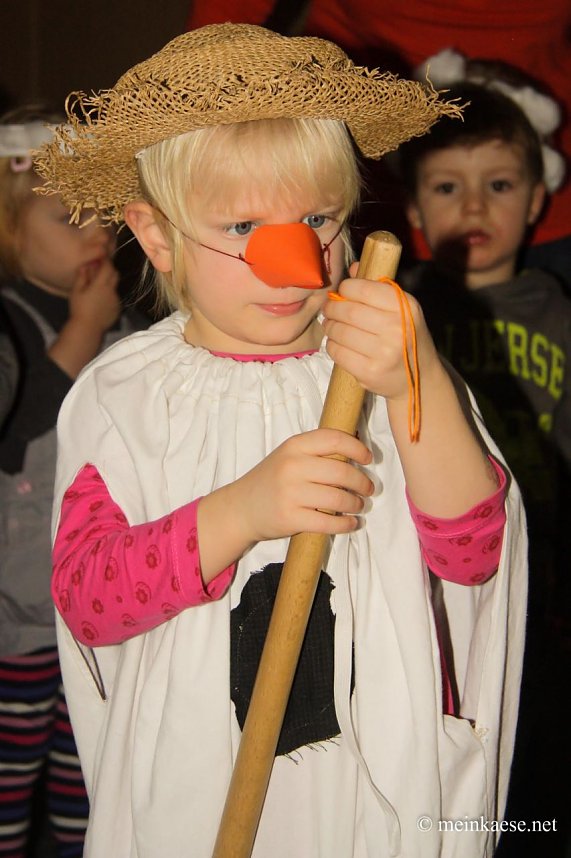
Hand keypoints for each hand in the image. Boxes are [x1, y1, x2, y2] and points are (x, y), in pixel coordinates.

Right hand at [68, 258, 120, 334]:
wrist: (88, 329)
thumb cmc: (79, 308)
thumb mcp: (77, 291)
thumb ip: (82, 277)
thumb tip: (85, 266)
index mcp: (101, 284)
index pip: (108, 267)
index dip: (105, 260)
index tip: (102, 257)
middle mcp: (112, 291)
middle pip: (115, 274)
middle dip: (109, 270)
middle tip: (100, 270)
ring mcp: (116, 300)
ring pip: (115, 287)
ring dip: (108, 284)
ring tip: (98, 289)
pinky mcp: (118, 309)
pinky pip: (115, 298)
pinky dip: (109, 296)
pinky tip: (100, 302)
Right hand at [230, 428, 373, 541]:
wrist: (241, 508)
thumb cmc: (272, 480)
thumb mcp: (288, 456)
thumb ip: (316, 452)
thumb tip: (358, 449)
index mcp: (294, 446)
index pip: (334, 439)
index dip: (357, 448)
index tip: (368, 458)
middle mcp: (292, 467)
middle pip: (342, 472)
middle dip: (362, 482)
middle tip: (368, 488)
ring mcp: (290, 494)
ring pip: (338, 499)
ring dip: (356, 504)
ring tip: (359, 505)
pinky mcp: (290, 519)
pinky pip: (328, 523)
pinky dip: (346, 524)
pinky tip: (351, 523)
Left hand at [323, 269, 440, 400]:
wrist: (420, 378)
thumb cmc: (407, 337)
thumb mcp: (402, 309)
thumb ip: (378, 288)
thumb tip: (353, 268)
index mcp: (406, 307)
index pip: (365, 289)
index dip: (347, 287)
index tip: (342, 291)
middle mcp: (396, 328)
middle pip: (348, 311)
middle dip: (332, 307)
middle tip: (329, 309)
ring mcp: (383, 352)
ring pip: (340, 331)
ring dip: (329, 326)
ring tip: (331, 325)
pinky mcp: (369, 372)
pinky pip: (337, 352)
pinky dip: (331, 345)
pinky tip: (337, 343)